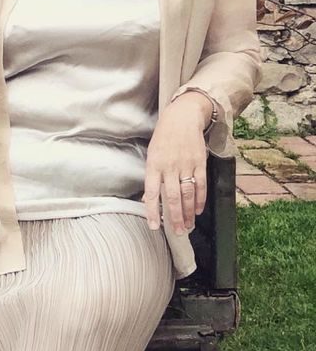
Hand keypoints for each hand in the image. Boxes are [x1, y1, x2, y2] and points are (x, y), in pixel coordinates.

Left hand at [144, 92, 210, 234]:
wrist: (182, 118)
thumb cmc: (163, 137)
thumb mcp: (152, 153)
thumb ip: (152, 175)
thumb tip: (150, 198)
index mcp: (154, 164)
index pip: (152, 192)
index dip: (153, 211)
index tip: (154, 226)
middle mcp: (169, 167)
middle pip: (172, 197)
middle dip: (175, 218)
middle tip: (178, 232)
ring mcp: (186, 165)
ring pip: (187, 194)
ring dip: (188, 213)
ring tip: (188, 226)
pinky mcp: (199, 163)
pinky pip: (200, 185)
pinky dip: (200, 200)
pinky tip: (198, 210)